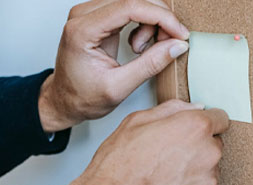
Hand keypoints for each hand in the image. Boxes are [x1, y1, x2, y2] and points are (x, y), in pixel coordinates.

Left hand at [38, 0, 189, 131]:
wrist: (66, 100)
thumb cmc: (83, 96)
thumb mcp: (119, 87)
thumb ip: (150, 65)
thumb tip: (177, 46)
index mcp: (83, 31)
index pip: (130, 6)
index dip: (161, 18)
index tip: (180, 34)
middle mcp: (84, 15)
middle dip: (159, 20)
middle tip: (167, 44)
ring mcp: (91, 14)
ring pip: (135, 2)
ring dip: (150, 23)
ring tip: (142, 50)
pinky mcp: (99, 18)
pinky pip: (129, 9)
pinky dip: (143, 24)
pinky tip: (137, 45)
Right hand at [69, 100, 228, 184]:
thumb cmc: (119, 164)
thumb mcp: (137, 120)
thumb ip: (172, 109)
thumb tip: (194, 108)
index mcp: (195, 128)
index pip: (220, 118)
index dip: (206, 122)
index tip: (197, 128)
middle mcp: (208, 154)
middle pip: (214, 144)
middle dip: (198, 145)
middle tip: (171, 152)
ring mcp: (208, 182)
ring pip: (209, 168)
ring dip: (194, 169)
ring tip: (167, 174)